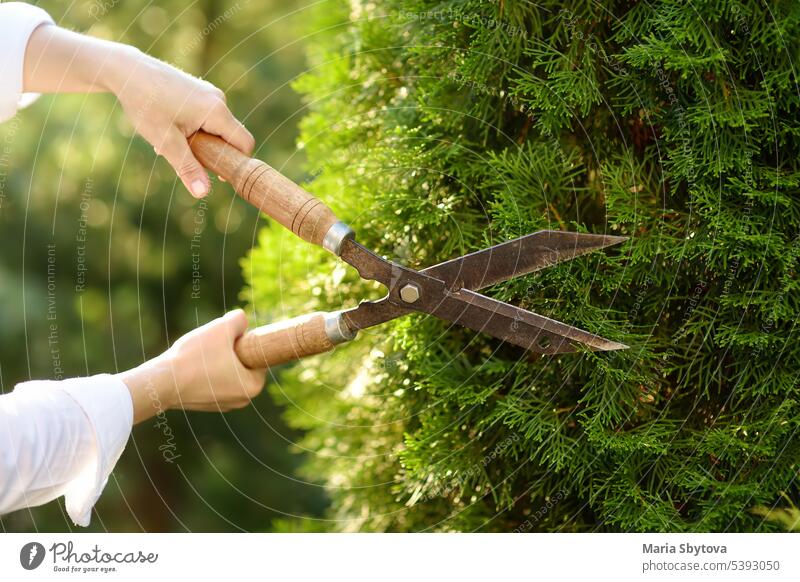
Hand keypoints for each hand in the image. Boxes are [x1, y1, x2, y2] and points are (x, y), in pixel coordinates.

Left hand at [23, 24, 254, 198]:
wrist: (126, 70)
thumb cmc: (145, 103)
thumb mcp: (165, 141)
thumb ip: (187, 168)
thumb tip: (203, 194)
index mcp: (216, 111)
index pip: (244, 143)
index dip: (236, 163)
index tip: (217, 175)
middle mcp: (218, 100)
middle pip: (230, 137)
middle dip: (212, 153)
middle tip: (183, 155)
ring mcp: (209, 93)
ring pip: (216, 128)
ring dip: (200, 141)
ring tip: (170, 139)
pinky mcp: (200, 91)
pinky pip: (207, 117)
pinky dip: (194, 129)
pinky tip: (170, 128)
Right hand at [118, 310, 265, 423]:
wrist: (162, 382)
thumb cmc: (196, 356)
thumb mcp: (222, 328)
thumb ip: (239, 320)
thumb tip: (242, 320)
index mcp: (252, 386)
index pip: (258, 357)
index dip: (245, 342)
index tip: (229, 338)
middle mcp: (242, 401)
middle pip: (243, 365)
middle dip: (231, 352)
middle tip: (214, 344)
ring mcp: (223, 405)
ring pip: (227, 372)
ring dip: (218, 361)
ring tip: (201, 354)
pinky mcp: (206, 405)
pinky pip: (212, 382)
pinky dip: (206, 372)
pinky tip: (193, 365)